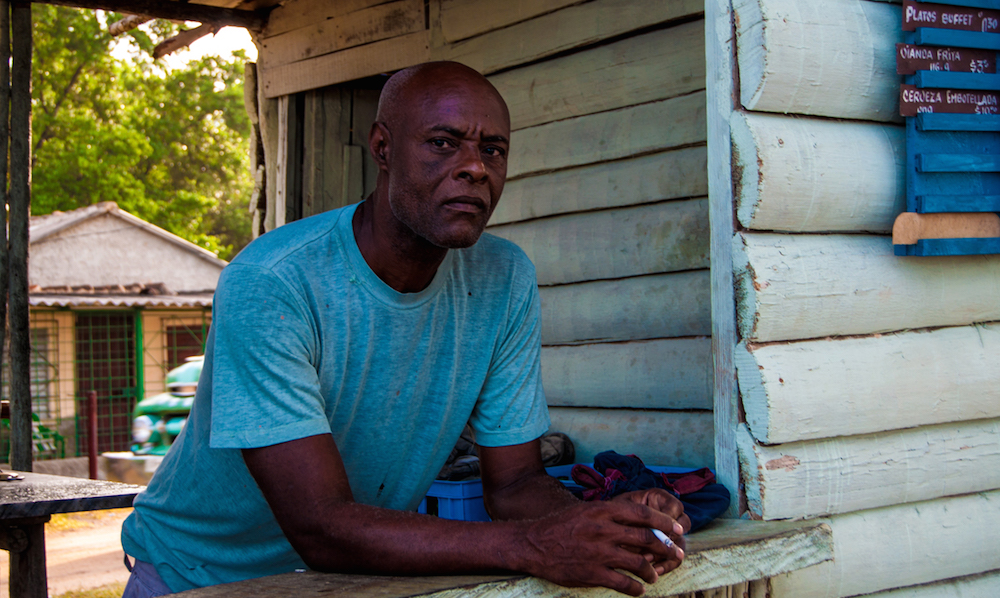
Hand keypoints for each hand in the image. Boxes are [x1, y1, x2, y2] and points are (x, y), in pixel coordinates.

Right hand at [513, 499, 685, 595]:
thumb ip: (610, 515)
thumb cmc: (560, 525)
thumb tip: (638, 520)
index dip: (664, 522)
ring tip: (654, 576)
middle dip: (666, 547)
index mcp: (603, 511)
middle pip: (646, 537)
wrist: (533, 543)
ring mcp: (598, 552)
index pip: (643, 514)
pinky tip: (638, 590)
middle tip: (677, 553)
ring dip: (651, 571)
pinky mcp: (592, 573)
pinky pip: (623, 583)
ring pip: (638, 562)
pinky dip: (635, 588)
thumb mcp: (586, 511)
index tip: (677, 529)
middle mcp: (603, 529)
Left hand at [613, 489, 688, 575]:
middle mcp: (669, 513)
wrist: (603, 528)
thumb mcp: (619, 510)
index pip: (674, 507)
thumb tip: (651, 536)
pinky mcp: (667, 548)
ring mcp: (670, 532)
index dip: (667, 522)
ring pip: (681, 544)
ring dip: (668, 555)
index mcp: (659, 498)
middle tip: (653, 549)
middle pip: (683, 526)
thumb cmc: (611, 513)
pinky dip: (666, 565)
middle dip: (668, 540)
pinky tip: (655, 570)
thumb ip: (636, 519)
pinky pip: (675, 558)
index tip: (655, 533)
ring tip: (651, 564)